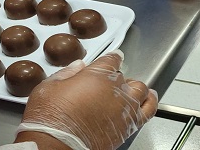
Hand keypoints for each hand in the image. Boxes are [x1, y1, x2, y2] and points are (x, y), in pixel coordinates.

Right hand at [16, 51, 157, 149]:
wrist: (57, 145)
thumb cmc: (51, 117)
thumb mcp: (49, 86)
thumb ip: (67, 73)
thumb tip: (78, 66)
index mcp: (97, 74)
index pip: (112, 59)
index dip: (113, 58)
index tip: (113, 58)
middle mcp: (115, 89)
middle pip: (125, 77)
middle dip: (119, 78)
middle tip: (111, 83)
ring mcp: (123, 108)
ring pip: (140, 90)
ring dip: (137, 88)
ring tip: (135, 88)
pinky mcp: (127, 126)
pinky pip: (148, 111)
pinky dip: (150, 104)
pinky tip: (149, 101)